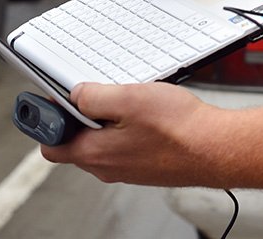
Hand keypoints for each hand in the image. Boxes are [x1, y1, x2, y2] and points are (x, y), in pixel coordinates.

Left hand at [40, 83, 223, 186]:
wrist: (216, 148)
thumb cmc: (178, 128)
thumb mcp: (128, 99)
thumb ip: (93, 96)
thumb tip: (75, 95)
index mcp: (94, 153)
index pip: (50, 144)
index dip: (46, 118)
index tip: (50, 99)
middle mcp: (107, 167)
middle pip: (75, 141)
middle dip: (78, 116)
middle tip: (95, 93)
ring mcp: (126, 169)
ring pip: (101, 142)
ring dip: (105, 121)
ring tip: (127, 100)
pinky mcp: (144, 166)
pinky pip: (123, 145)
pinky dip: (125, 128)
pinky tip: (144, 114)